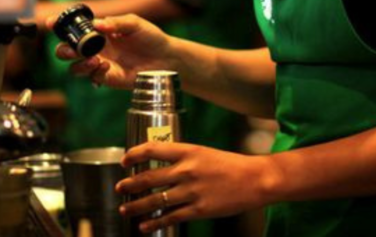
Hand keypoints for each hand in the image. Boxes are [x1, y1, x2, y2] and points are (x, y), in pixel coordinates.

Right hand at [50, 14, 174, 89]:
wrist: (166, 58)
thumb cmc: (151, 37)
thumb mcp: (135, 23)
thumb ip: (116, 23)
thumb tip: (97, 24)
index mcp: (99, 31)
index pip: (74, 29)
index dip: (59, 26)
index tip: (50, 23)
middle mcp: (95, 48)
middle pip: (66, 50)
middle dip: (63, 50)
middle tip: (73, 50)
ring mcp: (99, 63)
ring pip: (74, 67)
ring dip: (78, 63)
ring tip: (94, 59)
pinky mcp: (106, 77)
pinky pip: (91, 77)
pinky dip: (94, 72)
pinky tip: (106, 66)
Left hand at [116, 142, 276, 232]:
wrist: (255, 179)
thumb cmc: (231, 165)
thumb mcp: (205, 153)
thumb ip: (184, 159)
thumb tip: (160, 168)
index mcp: (189, 151)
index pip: (153, 149)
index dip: (134, 154)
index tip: (124, 160)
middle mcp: (187, 170)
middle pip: (148, 177)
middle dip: (130, 184)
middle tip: (120, 188)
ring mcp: (192, 191)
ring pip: (155, 200)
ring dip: (136, 206)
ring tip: (125, 209)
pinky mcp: (199, 209)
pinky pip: (170, 217)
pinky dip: (154, 222)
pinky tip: (144, 226)